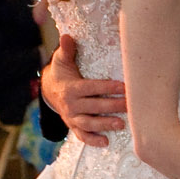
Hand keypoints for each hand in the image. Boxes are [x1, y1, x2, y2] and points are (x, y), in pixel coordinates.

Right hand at [41, 32, 126, 146]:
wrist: (49, 90)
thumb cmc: (62, 72)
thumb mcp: (61, 60)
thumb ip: (66, 50)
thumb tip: (67, 36)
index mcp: (70, 89)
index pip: (91, 88)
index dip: (107, 87)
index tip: (124, 87)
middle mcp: (70, 105)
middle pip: (93, 106)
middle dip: (112, 106)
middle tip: (130, 105)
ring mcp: (72, 118)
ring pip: (89, 123)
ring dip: (105, 125)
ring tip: (121, 124)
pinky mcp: (73, 126)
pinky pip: (82, 136)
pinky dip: (93, 141)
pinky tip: (106, 142)